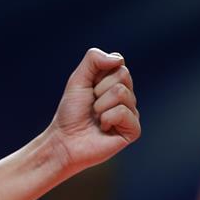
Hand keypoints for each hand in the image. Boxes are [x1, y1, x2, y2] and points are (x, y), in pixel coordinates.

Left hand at [46, 47, 140, 175]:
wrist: (65, 140)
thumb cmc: (71, 112)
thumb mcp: (78, 80)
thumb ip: (93, 60)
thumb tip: (118, 59)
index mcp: (116, 84)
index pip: (118, 63)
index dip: (98, 74)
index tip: (88, 88)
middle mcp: (127, 97)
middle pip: (122, 75)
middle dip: (98, 89)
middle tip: (91, 105)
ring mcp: (132, 113)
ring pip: (122, 93)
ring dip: (100, 105)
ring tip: (96, 118)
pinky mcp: (134, 130)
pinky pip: (123, 112)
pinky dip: (107, 118)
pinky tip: (103, 128)